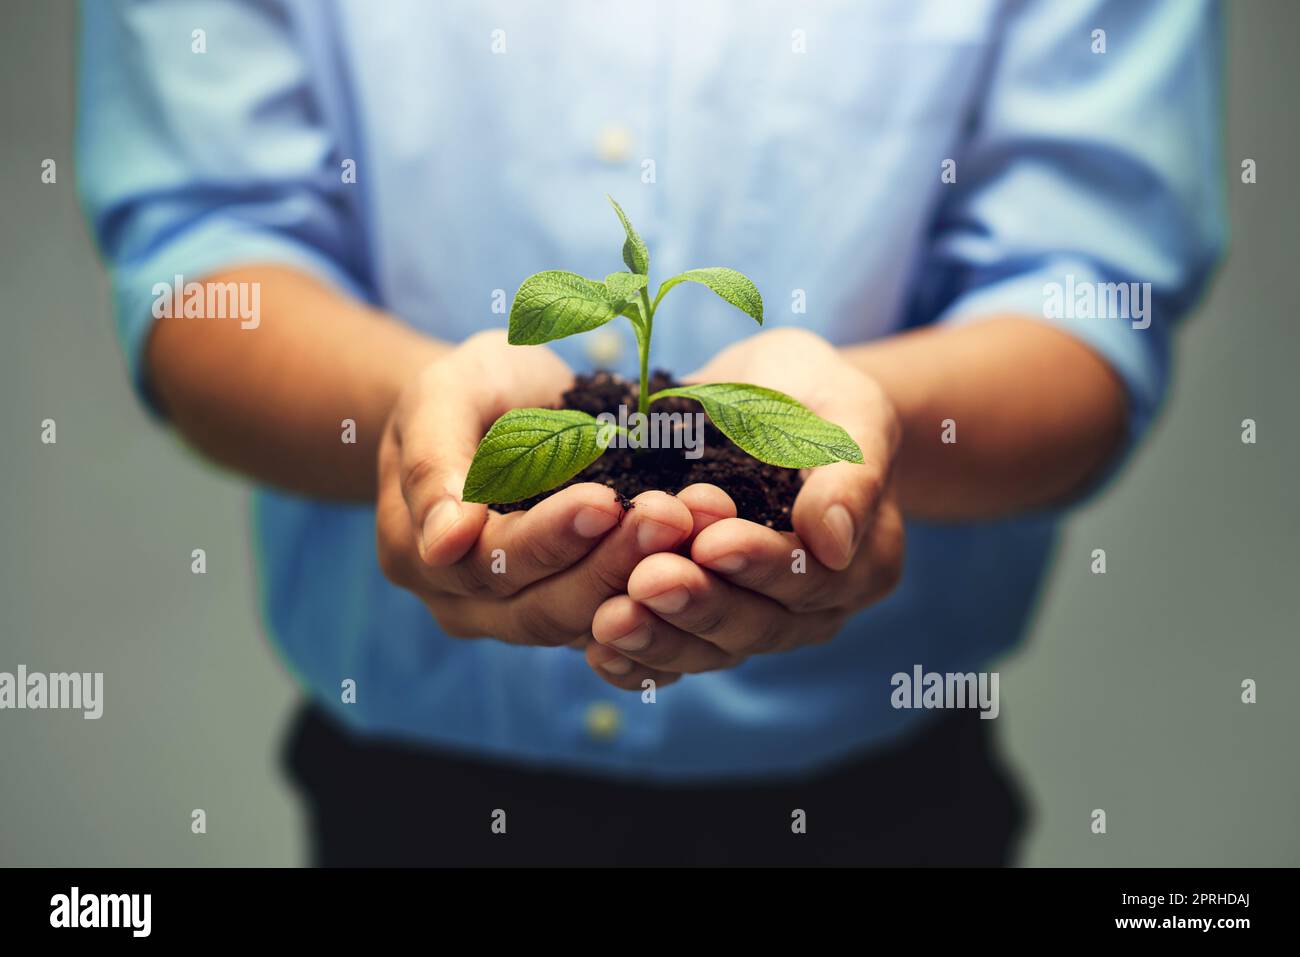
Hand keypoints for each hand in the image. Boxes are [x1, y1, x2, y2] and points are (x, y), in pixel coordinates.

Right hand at [376, 330, 699, 654]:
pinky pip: (620, 621)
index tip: (606, 500)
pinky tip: (704, 556)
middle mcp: (466, 604)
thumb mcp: (443, 396)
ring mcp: (523, 615)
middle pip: (540, 608)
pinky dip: (661, 592)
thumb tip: (444, 542)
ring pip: (587, 623)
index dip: (547, 538)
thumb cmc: (471, 389)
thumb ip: (433, 462)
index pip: (488, 563)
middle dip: (609, 564)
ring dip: (643, 580)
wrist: (506, 405)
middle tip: (670, 517)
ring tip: (694, 529)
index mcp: (418, 554)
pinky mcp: (579, 613)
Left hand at [584, 328, 904, 685]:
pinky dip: (634, 660)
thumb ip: (849, 474)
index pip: (812, 577)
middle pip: (757, 624)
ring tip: (608, 620)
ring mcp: (754, 623)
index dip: (761, 563)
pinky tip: (595, 652)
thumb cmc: (812, 392)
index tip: (712, 541)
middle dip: (700, 603)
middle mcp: (813, 610)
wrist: (761, 395)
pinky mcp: (701, 626)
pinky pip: (671, 657)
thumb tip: (834, 542)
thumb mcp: (847, 410)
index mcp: (862, 563)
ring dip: (658, 637)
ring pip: (709, 649)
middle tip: (647, 580)